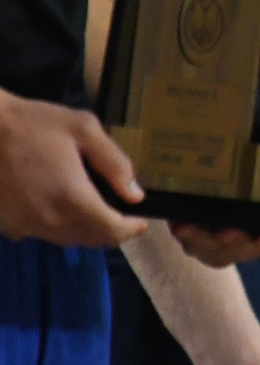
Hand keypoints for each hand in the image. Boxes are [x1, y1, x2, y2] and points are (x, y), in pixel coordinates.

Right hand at [0, 87, 144, 246]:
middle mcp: (49, 219)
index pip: (111, 231)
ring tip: (95, 209)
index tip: (142, 221)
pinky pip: (41, 233)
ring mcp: (25, 225)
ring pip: (66, 239)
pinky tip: (59, 205)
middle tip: (121, 214)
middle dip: (111, 230)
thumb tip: (134, 195)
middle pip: (91, 239)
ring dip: (85, 230)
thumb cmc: (33, 124)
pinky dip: (57, 226)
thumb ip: (115, 163)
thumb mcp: (84, 129)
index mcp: (72, 198)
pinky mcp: (7, 224)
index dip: (131, 229)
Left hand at [173, 120, 259, 266]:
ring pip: (218, 254)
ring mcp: (228, 243)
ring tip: (186, 227)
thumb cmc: (251, 157)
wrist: (218, 165)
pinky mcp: (201, 243)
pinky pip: (194, 249)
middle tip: (225, 230)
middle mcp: (258, 236)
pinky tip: (175, 221)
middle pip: (249, 250)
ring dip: (202, 242)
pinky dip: (185, 236)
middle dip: (236, 241)